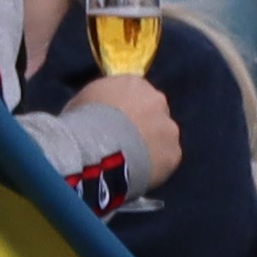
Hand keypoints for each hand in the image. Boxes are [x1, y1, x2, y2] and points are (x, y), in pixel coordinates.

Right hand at [73, 62, 180, 190]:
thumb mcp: (83, 102)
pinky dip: (156, 167)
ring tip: (132, 163)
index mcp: (133, 83)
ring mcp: (169, 127)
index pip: (134, 93)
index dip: (126, 110)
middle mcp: (156, 99)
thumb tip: (98, 113)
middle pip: (154, 113)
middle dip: (143, 126)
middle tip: (127, 144)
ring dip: (152, 147)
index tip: (117, 124)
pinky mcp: (174, 152)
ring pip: (163, 137)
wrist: (98, 149)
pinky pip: (166, 160)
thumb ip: (99, 103)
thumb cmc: (82, 122)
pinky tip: (140, 174)